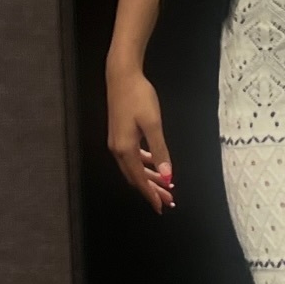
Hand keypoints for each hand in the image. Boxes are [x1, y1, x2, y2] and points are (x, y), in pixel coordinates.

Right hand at [106, 64, 175, 212]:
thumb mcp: (153, 124)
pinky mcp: (119, 134)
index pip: (139, 179)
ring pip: (134, 168)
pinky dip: (143, 164)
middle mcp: (117, 149)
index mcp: (125, 150)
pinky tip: (153, 164)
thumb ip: (160, 151)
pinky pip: (132, 157)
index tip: (162, 207)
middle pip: (135, 177)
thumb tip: (166, 176)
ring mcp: (116, 142)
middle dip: (151, 190)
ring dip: (148, 178)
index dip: (151, 194)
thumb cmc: (139, 97)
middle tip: (168, 201)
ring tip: (165, 186)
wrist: (122, 76)